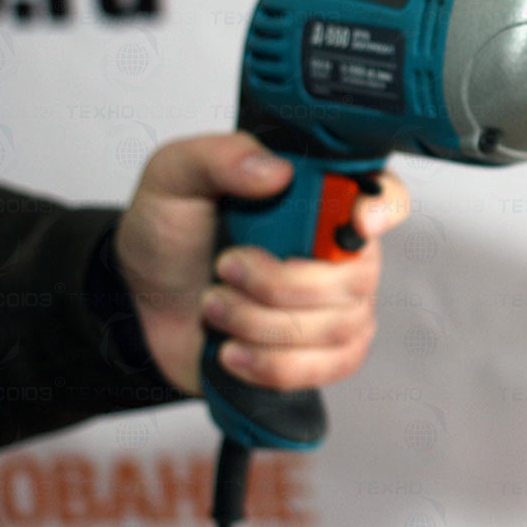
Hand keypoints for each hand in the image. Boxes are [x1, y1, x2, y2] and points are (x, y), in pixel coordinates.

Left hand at [113, 132, 408, 394]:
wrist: (141, 306)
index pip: (385, 196)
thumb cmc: (168, 238)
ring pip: (335, 327)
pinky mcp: (324, 354)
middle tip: (223, 269)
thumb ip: (219, 158)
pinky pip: (326, 368)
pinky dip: (272, 365)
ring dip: (260, 324)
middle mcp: (341, 251)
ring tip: (214, 307)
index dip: (384, 209)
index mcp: (318, 198)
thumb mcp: (173, 178)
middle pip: (355, 276)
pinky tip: (235, 351)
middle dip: (278, 283)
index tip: (360, 224)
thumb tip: (277, 171)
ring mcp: (339, 306)